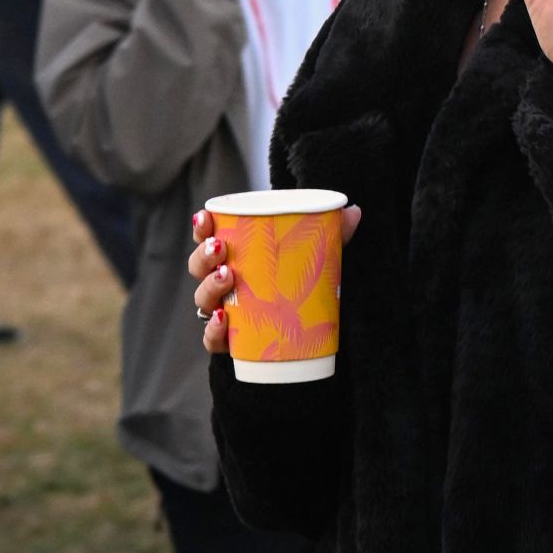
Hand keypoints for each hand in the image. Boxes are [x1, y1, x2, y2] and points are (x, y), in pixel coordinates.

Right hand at [189, 204, 361, 355]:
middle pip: (199, 267)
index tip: (206, 216)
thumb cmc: (298, 286)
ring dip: (210, 286)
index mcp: (235, 257)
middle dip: (204, 256)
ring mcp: (223, 312)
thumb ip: (331, 235)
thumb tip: (354, 211)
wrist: (302, 336)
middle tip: (221, 248)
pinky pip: (212, 339)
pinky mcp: (230, 342)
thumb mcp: (315, 258)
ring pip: (203, 299)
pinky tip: (224, 319)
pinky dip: (214, 330)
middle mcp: (222, 283)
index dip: (201, 227)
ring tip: (228, 277)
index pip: (208, 238)